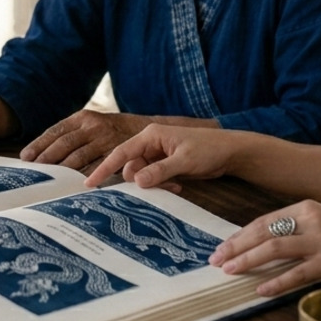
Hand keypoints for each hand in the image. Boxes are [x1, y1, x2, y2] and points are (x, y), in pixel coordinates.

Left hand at [20, 111, 155, 170]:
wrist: (142, 130)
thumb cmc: (108, 131)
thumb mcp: (90, 125)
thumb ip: (70, 135)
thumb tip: (39, 155)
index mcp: (83, 117)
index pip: (56, 130)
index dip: (39, 144)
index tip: (26, 157)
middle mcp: (93, 126)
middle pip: (65, 143)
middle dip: (47, 157)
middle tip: (34, 171)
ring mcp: (105, 140)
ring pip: (79, 157)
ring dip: (63, 170)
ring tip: (49, 181)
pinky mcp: (117, 154)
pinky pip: (97, 168)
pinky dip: (84, 177)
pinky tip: (73, 186)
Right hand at [85, 123, 242, 188]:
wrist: (231, 152)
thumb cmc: (209, 150)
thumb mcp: (184, 161)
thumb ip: (159, 171)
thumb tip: (135, 181)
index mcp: (151, 135)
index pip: (121, 152)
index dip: (104, 168)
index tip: (89, 184)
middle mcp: (151, 142)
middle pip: (131, 166)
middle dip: (140, 181)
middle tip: (164, 186)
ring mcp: (158, 153)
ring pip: (142, 175)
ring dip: (153, 184)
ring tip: (175, 184)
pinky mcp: (166, 163)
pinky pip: (153, 178)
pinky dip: (162, 184)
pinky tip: (178, 184)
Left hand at [211, 200, 320, 296]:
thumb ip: (300, 227)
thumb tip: (269, 241)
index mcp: (306, 207)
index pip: (264, 219)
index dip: (241, 233)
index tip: (224, 245)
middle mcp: (310, 219)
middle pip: (264, 232)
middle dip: (237, 245)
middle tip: (216, 258)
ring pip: (275, 249)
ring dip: (249, 260)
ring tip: (230, 270)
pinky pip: (297, 273)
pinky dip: (276, 282)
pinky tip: (261, 289)